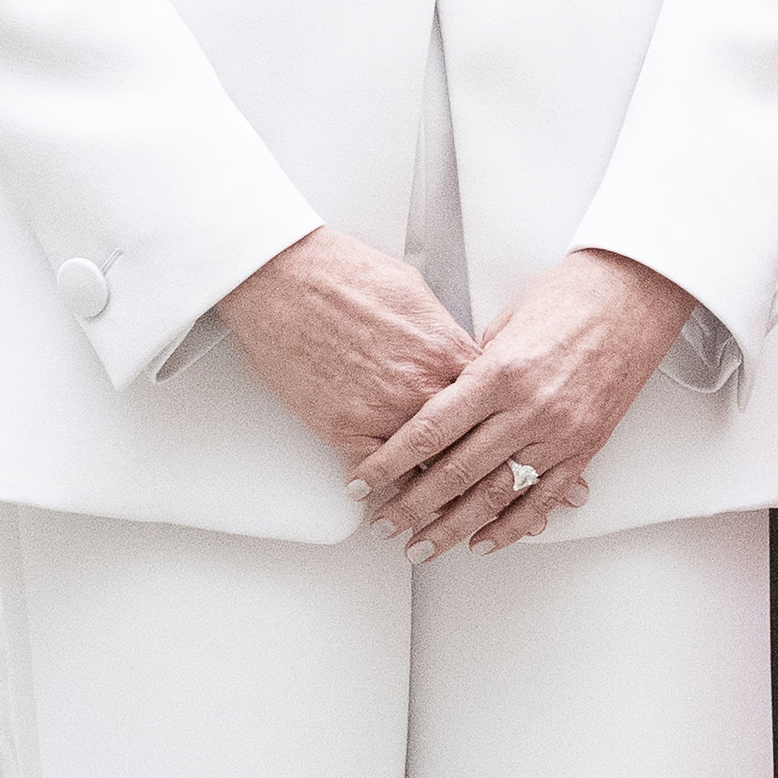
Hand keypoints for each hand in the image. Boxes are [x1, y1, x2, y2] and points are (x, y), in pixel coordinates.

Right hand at [219, 226, 474, 478]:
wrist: (286, 279)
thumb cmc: (343, 274)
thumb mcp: (415, 294)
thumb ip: (441, 334)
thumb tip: (451, 353)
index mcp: (447, 351)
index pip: (489, 405)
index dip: (491, 426)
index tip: (490, 439)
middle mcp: (423, 387)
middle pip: (466, 445)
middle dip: (471, 466)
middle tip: (476, 483)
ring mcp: (384, 412)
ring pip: (425, 470)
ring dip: (431, 488)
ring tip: (436, 503)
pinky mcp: (344, 430)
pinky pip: (376, 476)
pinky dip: (383, 488)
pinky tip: (387, 494)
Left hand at [350, 248, 693, 554]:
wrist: (635, 294)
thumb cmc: (570, 296)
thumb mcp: (505, 324)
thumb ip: (472, 370)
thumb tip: (443, 401)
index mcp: (498, 373)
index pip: (429, 431)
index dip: (390, 463)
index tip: (362, 482)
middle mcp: (528, 408)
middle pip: (456, 472)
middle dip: (412, 506)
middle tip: (384, 525)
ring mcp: (559, 432)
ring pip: (496, 496)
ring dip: (454, 528)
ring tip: (423, 547)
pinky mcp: (586, 446)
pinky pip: (543, 499)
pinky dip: (512, 527)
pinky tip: (484, 542)